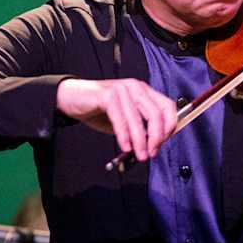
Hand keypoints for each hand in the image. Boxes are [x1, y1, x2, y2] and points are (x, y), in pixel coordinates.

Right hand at [56, 78, 176, 160]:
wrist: (72, 98)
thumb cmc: (100, 109)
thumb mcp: (125, 120)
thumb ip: (139, 129)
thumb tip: (152, 147)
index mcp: (144, 92)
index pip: (167, 107)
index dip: (169, 127)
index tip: (164, 144)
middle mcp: (136, 88)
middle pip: (156, 113)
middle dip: (157, 137)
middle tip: (152, 153)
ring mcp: (122, 90)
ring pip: (138, 118)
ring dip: (140, 140)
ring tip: (140, 155)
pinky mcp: (107, 95)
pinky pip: (119, 118)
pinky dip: (124, 134)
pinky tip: (125, 146)